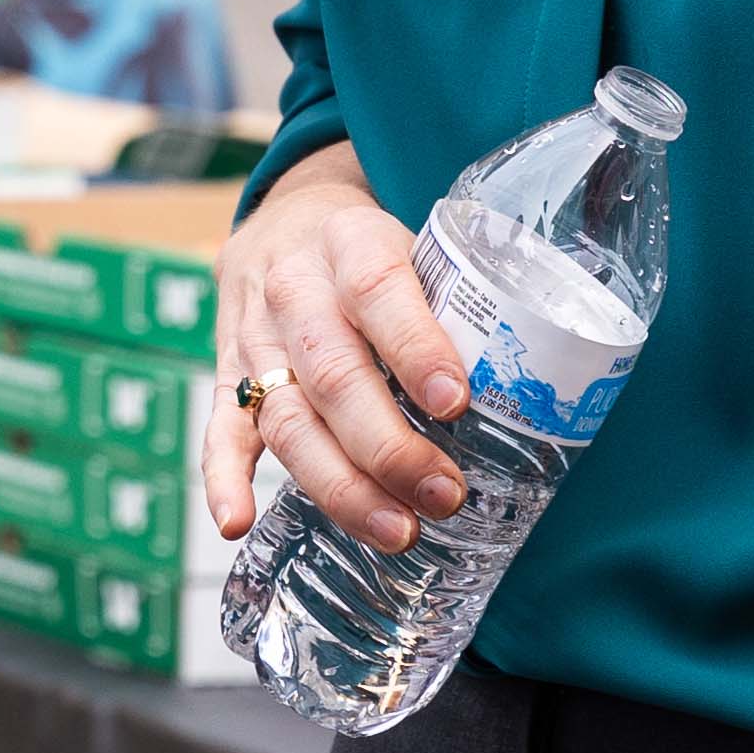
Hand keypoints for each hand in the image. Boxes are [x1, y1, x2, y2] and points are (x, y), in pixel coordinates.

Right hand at [208, 145, 468, 552]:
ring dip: (339, 482)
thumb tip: (531, 396)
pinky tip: (236, 521)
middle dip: (388, 445)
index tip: (454, 402)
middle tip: (443, 494)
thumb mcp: (417, 250)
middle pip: (332, 371)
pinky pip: (221, 428)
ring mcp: (254, 336)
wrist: (286, 222)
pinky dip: (223, 478)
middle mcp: (293, 287)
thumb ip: (456, 309)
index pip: (378, 290)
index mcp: (348, 242)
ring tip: (396, 530)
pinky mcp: (228, 375)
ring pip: (286, 415)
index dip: (414, 346)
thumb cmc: (373, 255)